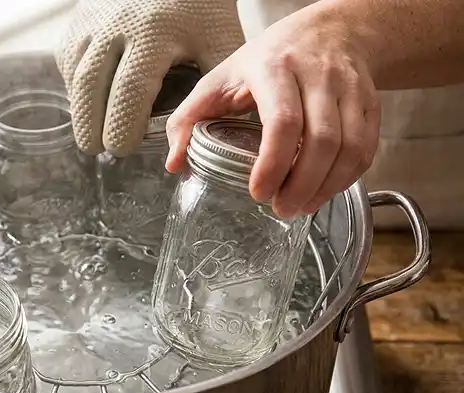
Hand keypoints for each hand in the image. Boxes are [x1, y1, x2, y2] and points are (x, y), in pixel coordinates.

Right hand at [55, 0, 245, 155]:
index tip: (123, 147)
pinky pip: (69, 62)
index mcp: (156, 35)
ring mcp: (93, 22)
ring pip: (75, 76)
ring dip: (81, 108)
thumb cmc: (198, 8)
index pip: (130, 90)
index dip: (122, 125)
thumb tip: (202, 131)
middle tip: (97, 148)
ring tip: (92, 132)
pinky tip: (92, 100)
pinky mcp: (78, 22)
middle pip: (91, 87)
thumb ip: (215, 86)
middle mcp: (118, 26)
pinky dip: (77, 86)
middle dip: (90, 125)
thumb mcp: (218, 41)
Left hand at [165, 2, 380, 217]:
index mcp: (274, 69)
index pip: (282, 121)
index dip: (273, 162)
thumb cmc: (268, 60)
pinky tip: (324, 191)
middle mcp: (318, 75)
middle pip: (322, 140)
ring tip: (301, 206)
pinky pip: (367, 148)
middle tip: (281, 209)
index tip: (258, 192)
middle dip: (302, 184)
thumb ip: (189, 118)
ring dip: (327, 187)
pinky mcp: (370, 102)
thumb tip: (175, 163)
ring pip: (350, 147)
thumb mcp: (220, 78)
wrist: (330, 31)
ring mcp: (349, 88)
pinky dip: (348, 177)